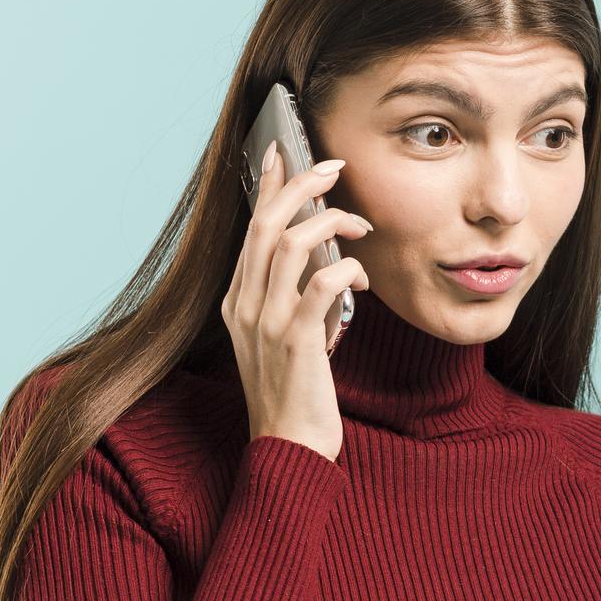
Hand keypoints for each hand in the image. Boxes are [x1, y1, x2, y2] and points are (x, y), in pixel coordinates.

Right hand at [225, 140, 373, 460]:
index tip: (284, 153)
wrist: (288, 447)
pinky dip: (344, 270)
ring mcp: (266, 323)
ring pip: (289, 246)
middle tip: (333, 166)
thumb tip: (327, 261)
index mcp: (238, 301)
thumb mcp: (286, 337)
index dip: (267, 187)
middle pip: (266, 225)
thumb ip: (295, 299)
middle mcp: (245, 305)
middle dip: (300, 186)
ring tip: (359, 225)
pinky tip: (362, 275)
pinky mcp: (295, 342)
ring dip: (329, 223)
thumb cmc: (296, 393)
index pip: (250, 229)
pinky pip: (319, 286)